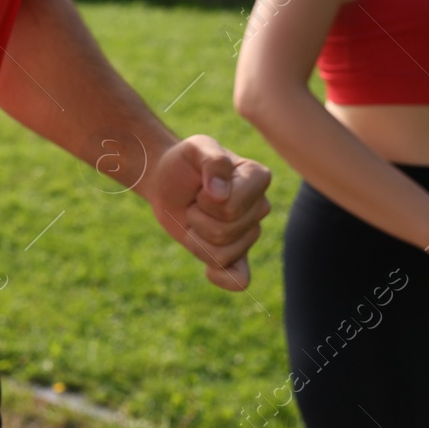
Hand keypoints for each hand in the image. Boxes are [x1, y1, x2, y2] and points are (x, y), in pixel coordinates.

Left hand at [145, 135, 271, 290]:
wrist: (168, 180)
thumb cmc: (185, 162)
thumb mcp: (195, 148)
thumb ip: (212, 161)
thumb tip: (220, 193)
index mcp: (258, 177)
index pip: (232, 208)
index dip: (206, 200)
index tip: (201, 185)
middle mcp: (260, 206)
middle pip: (225, 232)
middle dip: (197, 218)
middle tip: (194, 202)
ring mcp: (250, 232)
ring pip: (222, 254)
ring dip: (196, 238)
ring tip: (195, 218)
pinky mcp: (236, 254)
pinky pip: (239, 279)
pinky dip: (222, 278)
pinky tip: (208, 271)